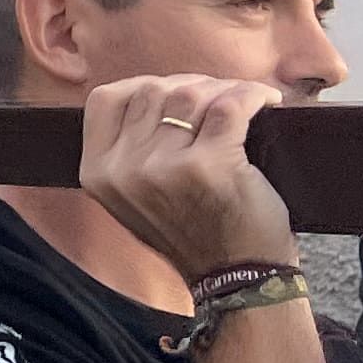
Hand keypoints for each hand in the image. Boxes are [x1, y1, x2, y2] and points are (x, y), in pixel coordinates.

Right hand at [79, 76, 293, 277]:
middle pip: (153, 90)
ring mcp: (166, 167)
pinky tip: (265, 102)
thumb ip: (128, 148)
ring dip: (223, 90)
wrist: (234, 277)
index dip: (142, 86)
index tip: (173, 93)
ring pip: (191, 94)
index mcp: (97, 174)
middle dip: (190, 85)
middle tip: (218, 99)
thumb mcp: (133, 196)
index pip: (106, 99)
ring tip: (243, 102)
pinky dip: (252, 96)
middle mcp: (124, 169)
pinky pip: (230, 105)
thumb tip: (158, 91)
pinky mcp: (211, 165)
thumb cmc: (191, 232)